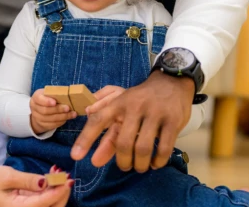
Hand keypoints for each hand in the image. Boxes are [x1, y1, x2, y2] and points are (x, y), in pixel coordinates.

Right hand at [0, 166, 71, 206]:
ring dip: (56, 191)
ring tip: (57, 173)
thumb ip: (28, 180)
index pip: (45, 202)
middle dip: (61, 193)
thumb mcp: (7, 177)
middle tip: (65, 176)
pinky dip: (48, 191)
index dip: (59, 191)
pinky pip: (41, 201)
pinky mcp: (24, 206)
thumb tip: (46, 182)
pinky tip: (50, 177)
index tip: (68, 179)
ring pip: (48, 205)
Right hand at [30, 88, 76, 134]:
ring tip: (73, 114)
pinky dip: (62, 121)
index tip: (55, 102)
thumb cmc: (47, 98)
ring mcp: (38, 118)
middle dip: (58, 109)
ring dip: (63, 116)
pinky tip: (69, 117)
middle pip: (45, 111)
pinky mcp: (43, 125)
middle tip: (68, 108)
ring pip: (50, 119)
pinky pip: (53, 125)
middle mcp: (35, 108)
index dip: (47, 101)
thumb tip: (68, 93)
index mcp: (36, 98)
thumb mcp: (48, 93)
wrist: (40, 110)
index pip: (39, 99)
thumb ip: (55, 93)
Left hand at [71, 72, 193, 171]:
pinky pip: (163, 148)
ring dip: (139, 164)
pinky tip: (155, 163)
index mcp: (119, 102)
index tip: (76, 156)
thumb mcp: (121, 102)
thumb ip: (106, 121)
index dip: (86, 139)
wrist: (171, 82)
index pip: (98, 120)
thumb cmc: (141, 98)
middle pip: (122, 142)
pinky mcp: (172, 121)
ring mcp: (155, 114)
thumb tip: (89, 127)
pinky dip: (158, 161)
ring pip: (142, 148)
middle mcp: (135, 107)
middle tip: (124, 166)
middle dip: (122, 161)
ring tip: (139, 167)